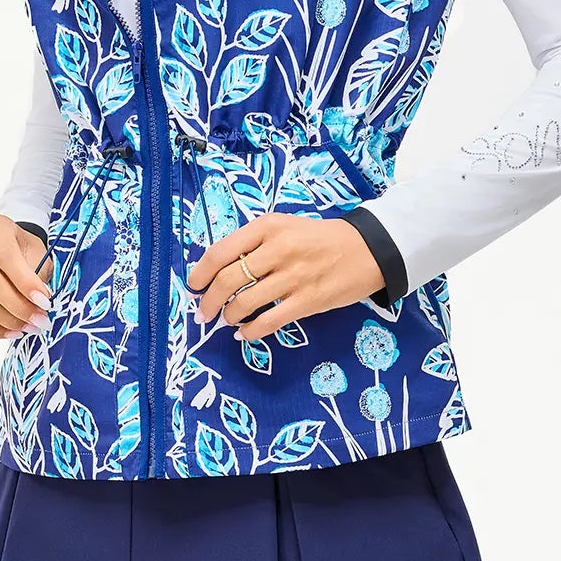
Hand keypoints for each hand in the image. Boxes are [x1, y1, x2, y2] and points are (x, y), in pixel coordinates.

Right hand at [0, 214, 53, 339]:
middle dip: (17, 306)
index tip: (45, 301)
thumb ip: (37, 274)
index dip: (25, 282)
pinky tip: (10, 332)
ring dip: (6, 320)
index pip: (5, 257)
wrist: (12, 248)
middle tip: (39, 320)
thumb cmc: (26, 250)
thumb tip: (38, 304)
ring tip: (29, 327)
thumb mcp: (38, 253)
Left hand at [186, 213, 385, 341]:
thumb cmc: (320, 238)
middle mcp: (278, 249)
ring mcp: (294, 276)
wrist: (367, 249)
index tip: (193, 285)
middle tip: (203, 312)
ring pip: (245, 302)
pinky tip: (244, 333)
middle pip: (227, 280)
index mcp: (268, 227)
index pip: (220, 251)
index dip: (200, 273)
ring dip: (228, 316)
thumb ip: (255, 244)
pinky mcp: (308, 300)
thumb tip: (219, 270)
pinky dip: (250, 331)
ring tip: (226, 320)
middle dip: (208, 301)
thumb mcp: (285, 227)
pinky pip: (269, 321)